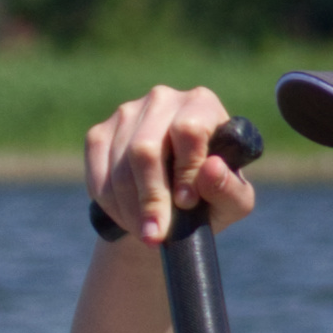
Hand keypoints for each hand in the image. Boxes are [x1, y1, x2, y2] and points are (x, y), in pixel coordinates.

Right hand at [84, 84, 256, 243]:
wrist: (174, 206)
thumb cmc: (212, 197)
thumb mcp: (233, 202)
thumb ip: (229, 188)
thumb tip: (211, 168)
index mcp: (202, 104)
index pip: (188, 130)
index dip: (186, 170)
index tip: (186, 204)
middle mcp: (164, 99)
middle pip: (146, 148)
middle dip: (150, 198)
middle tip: (156, 233)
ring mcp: (128, 112)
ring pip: (120, 163)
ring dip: (131, 207)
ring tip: (147, 232)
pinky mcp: (100, 133)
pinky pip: (98, 171)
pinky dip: (111, 203)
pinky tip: (128, 218)